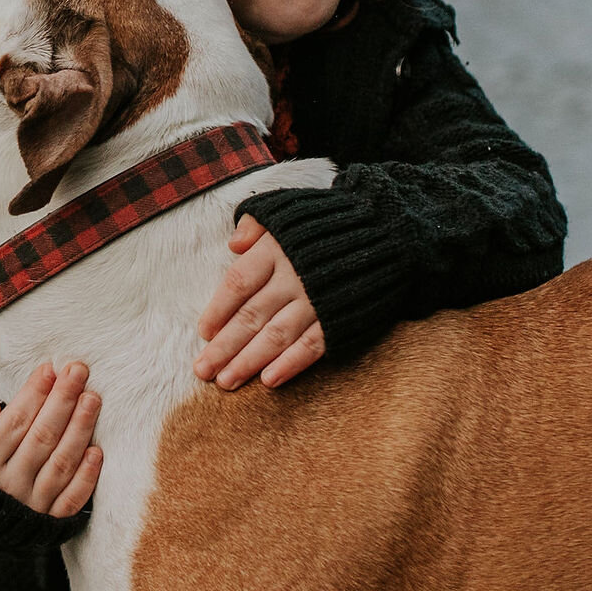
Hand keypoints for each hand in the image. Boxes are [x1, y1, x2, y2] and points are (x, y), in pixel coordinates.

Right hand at [0, 359, 102, 516]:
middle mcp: (6, 484)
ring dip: (80, 430)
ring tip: (92, 399)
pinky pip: (71, 501)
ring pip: (60, 464)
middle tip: (78, 372)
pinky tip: (97, 451)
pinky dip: (86, 478)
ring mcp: (29, 504)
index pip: (15, 422)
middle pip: (42, 437)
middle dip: (63, 401)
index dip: (34, 394)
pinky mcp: (48, 522)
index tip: (50, 369)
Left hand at [194, 222, 325, 389]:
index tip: (203, 332)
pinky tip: (269, 380)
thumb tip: (233, 244)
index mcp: (277, 249)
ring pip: (276, 336)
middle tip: (202, 371)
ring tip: (226, 382)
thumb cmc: (329, 222)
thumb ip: (257, 222)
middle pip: (251, 316)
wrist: (389, 230)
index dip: (218, 309)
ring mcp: (318, 301)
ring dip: (248, 361)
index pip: (238, 284)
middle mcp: (294, 277)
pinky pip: (312, 345)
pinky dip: (291, 364)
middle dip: (224, 346)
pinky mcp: (341, 318)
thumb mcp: (288, 209)